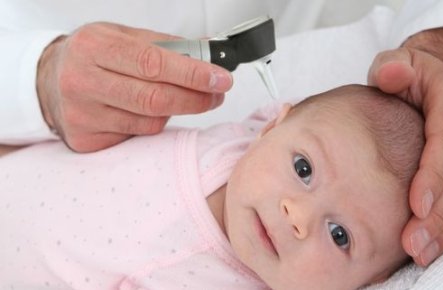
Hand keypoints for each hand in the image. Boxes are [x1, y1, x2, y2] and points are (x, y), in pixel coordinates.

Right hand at [37, 22, 232, 151]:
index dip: (193, 74)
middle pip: (154, 98)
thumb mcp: (123, 36)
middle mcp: (82, 81)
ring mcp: (82, 114)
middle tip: (217, 95)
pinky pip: (137, 135)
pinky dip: (153, 123)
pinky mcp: (86, 139)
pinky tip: (149, 110)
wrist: (48, 80)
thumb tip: (209, 54)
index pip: (154, 63)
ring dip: (177, 111)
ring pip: (149, 121)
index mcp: (94, 47)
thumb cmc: (94, 55)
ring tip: (183, 97)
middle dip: (196, 99)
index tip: (220, 79)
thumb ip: (165, 45)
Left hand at [368, 22, 442, 265]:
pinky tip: (434, 246)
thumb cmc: (404, 75)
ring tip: (421, 252)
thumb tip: (390, 73)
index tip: (415, 204)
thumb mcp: (394, 63)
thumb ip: (391, 67)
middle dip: (440, 213)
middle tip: (413, 242)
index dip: (434, 173)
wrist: (428, 81)